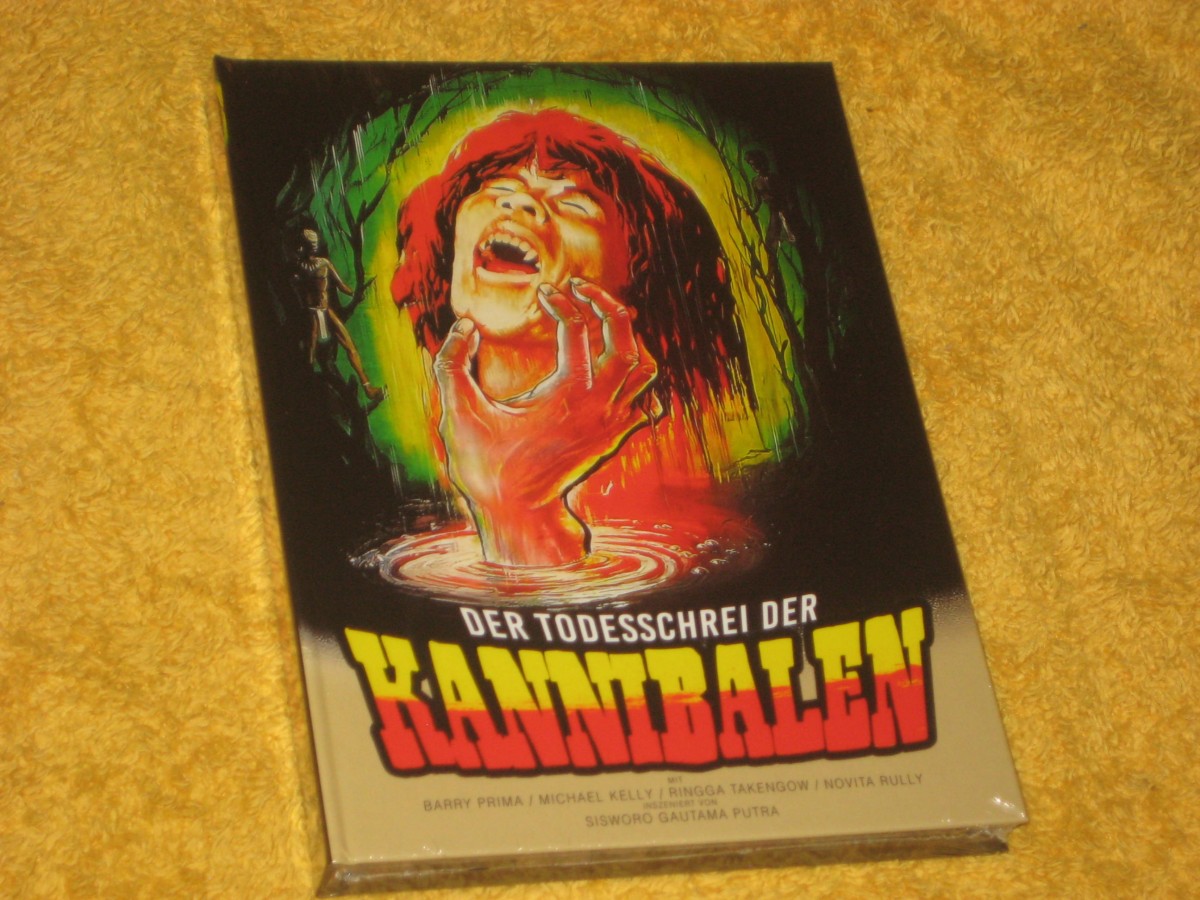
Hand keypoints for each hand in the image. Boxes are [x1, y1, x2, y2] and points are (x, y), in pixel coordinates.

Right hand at [433, 278, 658, 565]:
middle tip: (579, 289)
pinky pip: (646, 398)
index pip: (577, 329)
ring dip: (626, 337)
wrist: (516, 516)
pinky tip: (607, 364)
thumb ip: (452, 364)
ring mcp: (612, 425)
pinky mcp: (614, 438)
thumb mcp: (458, 414)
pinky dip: (635, 375)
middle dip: (605, 305)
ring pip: (644, 368)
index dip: (560, 302)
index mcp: (566, 397)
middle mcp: (598, 409)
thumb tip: (465, 326)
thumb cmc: (485, 466)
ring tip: (597, 322)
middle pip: (626, 340)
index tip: (542, 293)